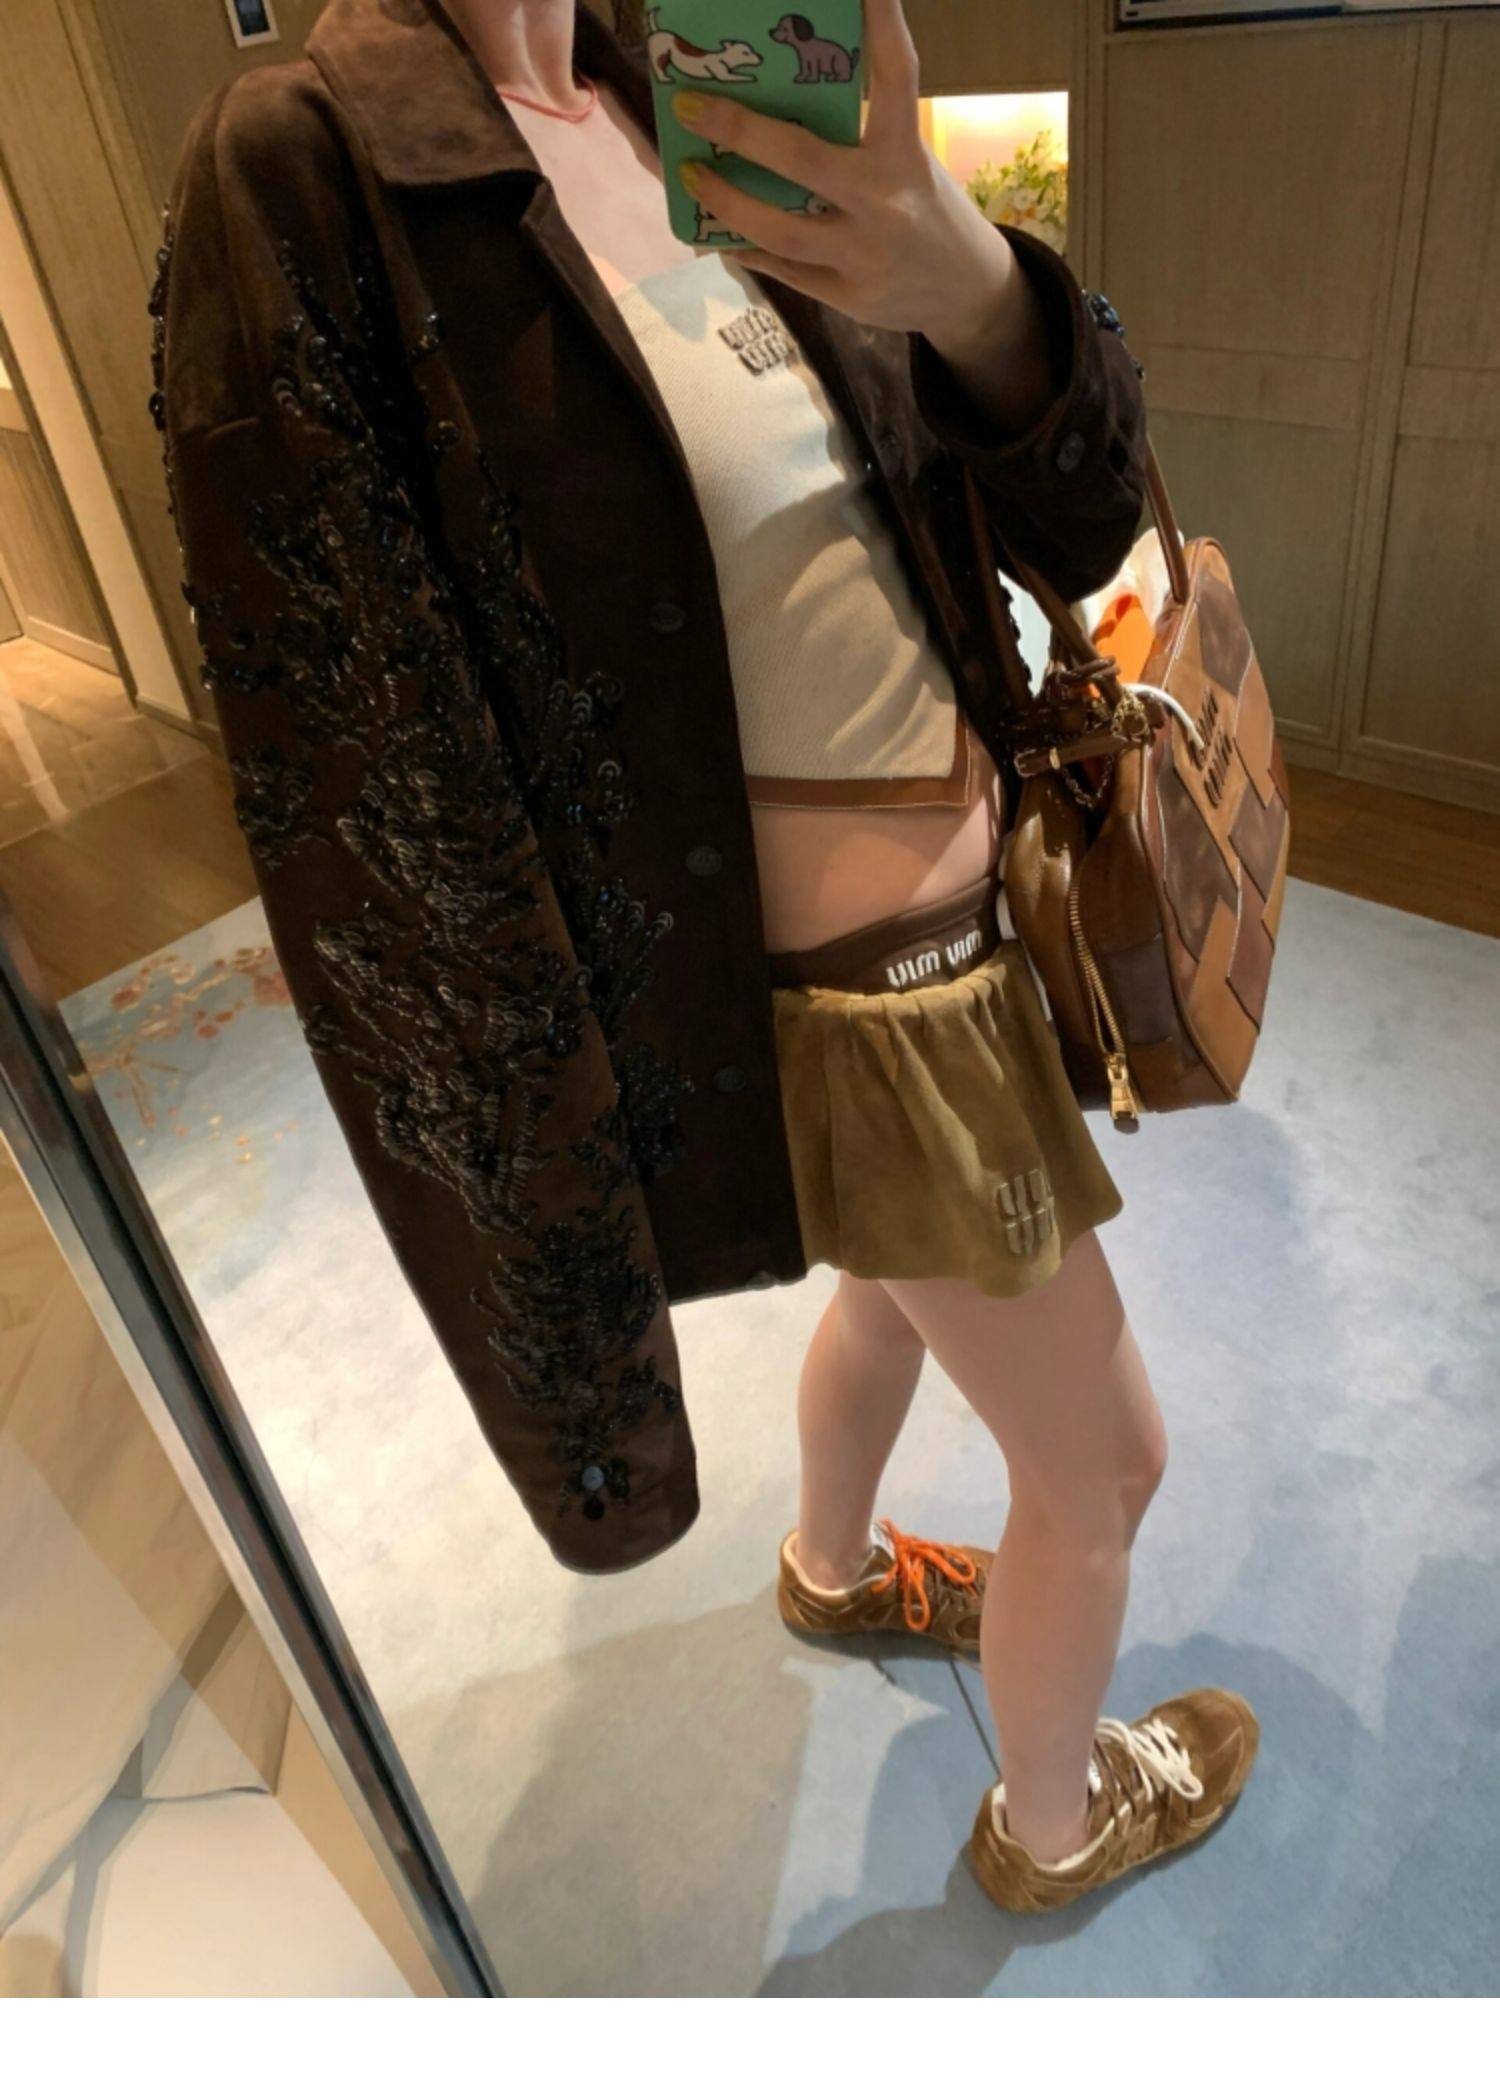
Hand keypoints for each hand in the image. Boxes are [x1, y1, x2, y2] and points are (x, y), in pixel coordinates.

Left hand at [672, 2, 1006, 337]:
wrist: (964, 291)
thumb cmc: (922, 207)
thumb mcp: (906, 159)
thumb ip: (856, 136)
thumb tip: (775, 102)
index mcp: (904, 153)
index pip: (894, 78)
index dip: (881, 23)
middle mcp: (885, 202)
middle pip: (803, 160)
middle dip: (740, 130)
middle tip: (691, 105)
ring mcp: (864, 256)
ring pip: (778, 230)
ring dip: (725, 201)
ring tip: (690, 175)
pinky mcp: (849, 297)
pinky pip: (783, 270)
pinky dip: (745, 246)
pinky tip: (716, 229)